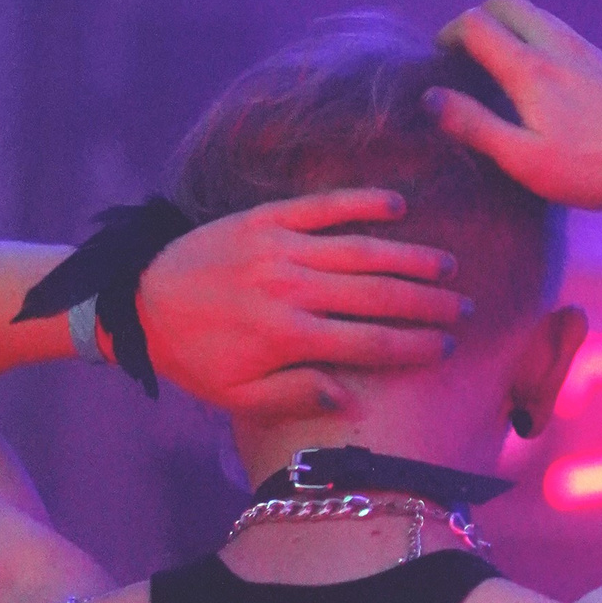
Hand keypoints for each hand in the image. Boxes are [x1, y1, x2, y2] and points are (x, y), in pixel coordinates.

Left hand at [138, 191, 467, 416]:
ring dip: (409, 258)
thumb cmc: (193, 358)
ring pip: (360, 251)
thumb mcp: (239, 396)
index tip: (446, 347)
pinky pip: (322, 206)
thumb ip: (296, 397)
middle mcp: (290, 288)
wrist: (137, 302)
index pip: (369, 343)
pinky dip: (361, 202)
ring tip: (446, 266)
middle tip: (464, 309)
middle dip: (427, 303)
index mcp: (288, 337)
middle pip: (377, 296)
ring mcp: (278, 248)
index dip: (413, 346)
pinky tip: (397, 204)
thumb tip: (350, 400)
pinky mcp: (263, 218)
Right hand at [430, 0, 601, 212]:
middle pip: (504, 2)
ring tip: (497, 67)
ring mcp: (583, 47)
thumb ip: (476, 126)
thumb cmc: (596, 169)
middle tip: (465, 55)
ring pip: (533, 13)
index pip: (475, 24)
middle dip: (477, 19)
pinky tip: (538, 79)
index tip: (438, 62)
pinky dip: (533, 37)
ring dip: (506, 26)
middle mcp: (555, 45)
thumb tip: (430, 98)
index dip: (448, 36)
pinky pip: (556, 30)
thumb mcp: (526, 160)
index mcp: (530, 68)